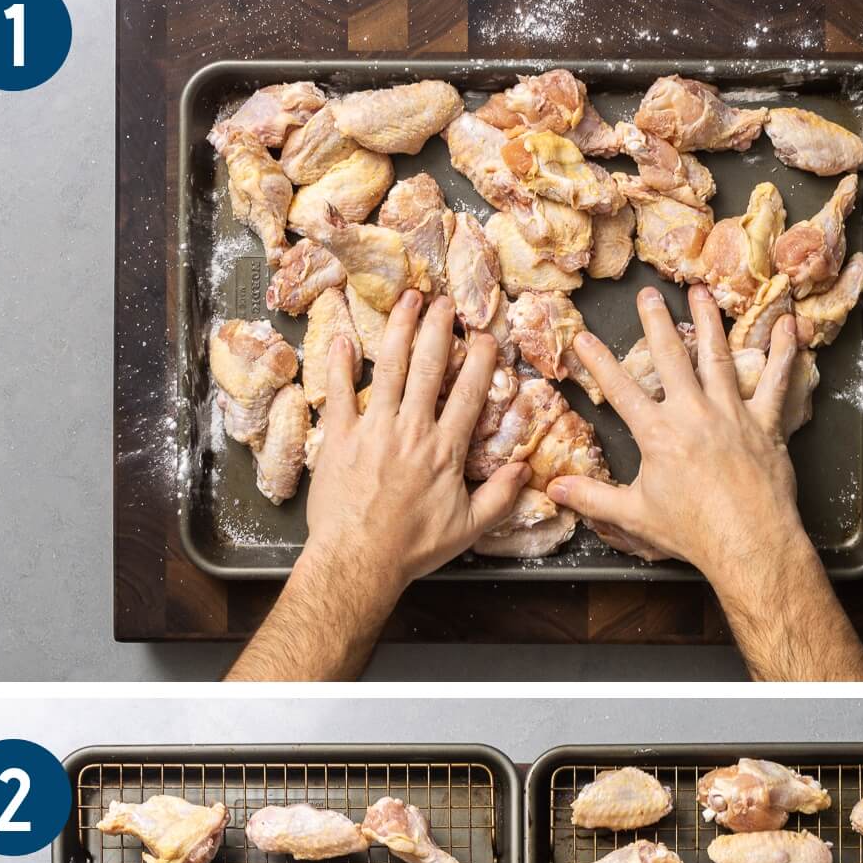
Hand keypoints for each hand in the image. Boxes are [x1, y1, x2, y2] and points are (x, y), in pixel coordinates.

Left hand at [303, 289, 528, 598]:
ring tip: (407, 301)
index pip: (468, 393)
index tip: (485, 337)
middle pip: (428, 367)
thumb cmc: (411, 548)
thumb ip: (499, 498)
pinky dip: (341, 364)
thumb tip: (523, 471)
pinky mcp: (339, 438)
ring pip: (388, 368)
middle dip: (438, 328)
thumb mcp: (468, 529)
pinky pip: (339, 392)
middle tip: (443, 302)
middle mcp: (411, 430)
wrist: (358, 561)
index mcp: (444, 450)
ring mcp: (373, 430)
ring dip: (399, 329)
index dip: (479, 360)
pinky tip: (345, 339)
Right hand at [546, 283, 814, 614]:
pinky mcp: (765, 422)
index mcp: (658, 433)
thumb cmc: (692, 531)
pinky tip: (787, 326)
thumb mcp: (634, 515)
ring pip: (718, 356)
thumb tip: (555, 488)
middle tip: (648, 294)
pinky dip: (783, 352)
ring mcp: (731, 413)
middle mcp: (693, 412)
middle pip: (670, 356)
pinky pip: (775, 381)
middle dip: (656, 322)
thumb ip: (592, 498)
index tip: (583, 337)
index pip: (620, 389)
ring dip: (708, 321)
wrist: (748, 542)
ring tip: (701, 293)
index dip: (597, 362)